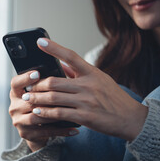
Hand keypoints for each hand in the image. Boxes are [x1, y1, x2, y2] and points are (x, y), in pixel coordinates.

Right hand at [9, 70, 79, 151]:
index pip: (15, 83)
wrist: (38, 131)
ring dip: (54, 113)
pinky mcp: (26, 134)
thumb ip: (48, 82)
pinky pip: (45, 132)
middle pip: (28, 100)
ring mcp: (19, 121)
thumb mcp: (41, 93)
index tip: (37, 73)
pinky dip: (61, 130)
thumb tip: (63, 65)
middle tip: (62, 93)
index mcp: (16, 92)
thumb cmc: (43, 105)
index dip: (25, 78)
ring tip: (70, 111)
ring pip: (36, 116)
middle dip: (45, 97)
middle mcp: (14, 106)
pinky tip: (74, 129)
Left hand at [25, 38, 147, 141]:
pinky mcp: (85, 116)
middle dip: (37, 85)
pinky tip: (37, 112)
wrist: (131, 119)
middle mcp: (89, 85)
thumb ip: (79, 72)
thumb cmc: (114, 98)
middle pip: (55, 81)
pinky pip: (59, 113)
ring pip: (53, 97)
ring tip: (28, 99)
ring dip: (37, 99)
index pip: (71, 56)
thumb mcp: (100, 79)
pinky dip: (46, 113)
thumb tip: (61, 64)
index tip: (39, 41)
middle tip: (27, 87)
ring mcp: (86, 101)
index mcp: (92, 73)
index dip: (54, 48)